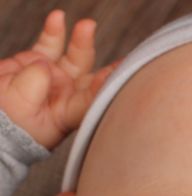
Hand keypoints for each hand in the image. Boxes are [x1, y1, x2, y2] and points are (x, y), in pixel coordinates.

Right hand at [0, 10, 117, 149]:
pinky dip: (55, 31)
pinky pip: (51, 43)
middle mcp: (68, 96)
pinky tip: (58, 18)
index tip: (110, 78)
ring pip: (75, 57)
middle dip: (108, 69)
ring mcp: (56, 78)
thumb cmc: (9, 124)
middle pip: (92, 79)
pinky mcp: (40, 62)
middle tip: (123, 60)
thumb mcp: (21, 109)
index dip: (102, 90)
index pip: (91, 101)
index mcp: (69, 114)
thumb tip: (43, 65)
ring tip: (87, 26)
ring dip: (82, 41)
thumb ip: (34, 87)